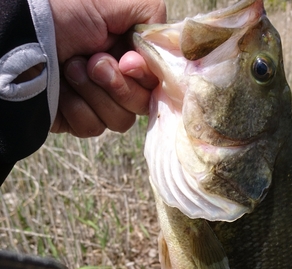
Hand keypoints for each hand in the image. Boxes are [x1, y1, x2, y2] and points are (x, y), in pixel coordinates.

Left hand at [49, 0, 165, 136]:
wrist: (20, 42)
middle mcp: (118, 79)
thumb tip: (166, 50)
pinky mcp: (80, 120)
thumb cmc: (63, 14)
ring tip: (70, 68)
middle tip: (92, 61)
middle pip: (142, 105)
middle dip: (116, 85)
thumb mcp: (112, 2)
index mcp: (129, 53)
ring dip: (93, 94)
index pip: (157, 81)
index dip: (144, 76)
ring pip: (120, 121)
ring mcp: (100, 102)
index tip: (126, 62)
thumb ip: (150, 15)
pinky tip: (61, 90)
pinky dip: (76, 107)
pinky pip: (93, 128)